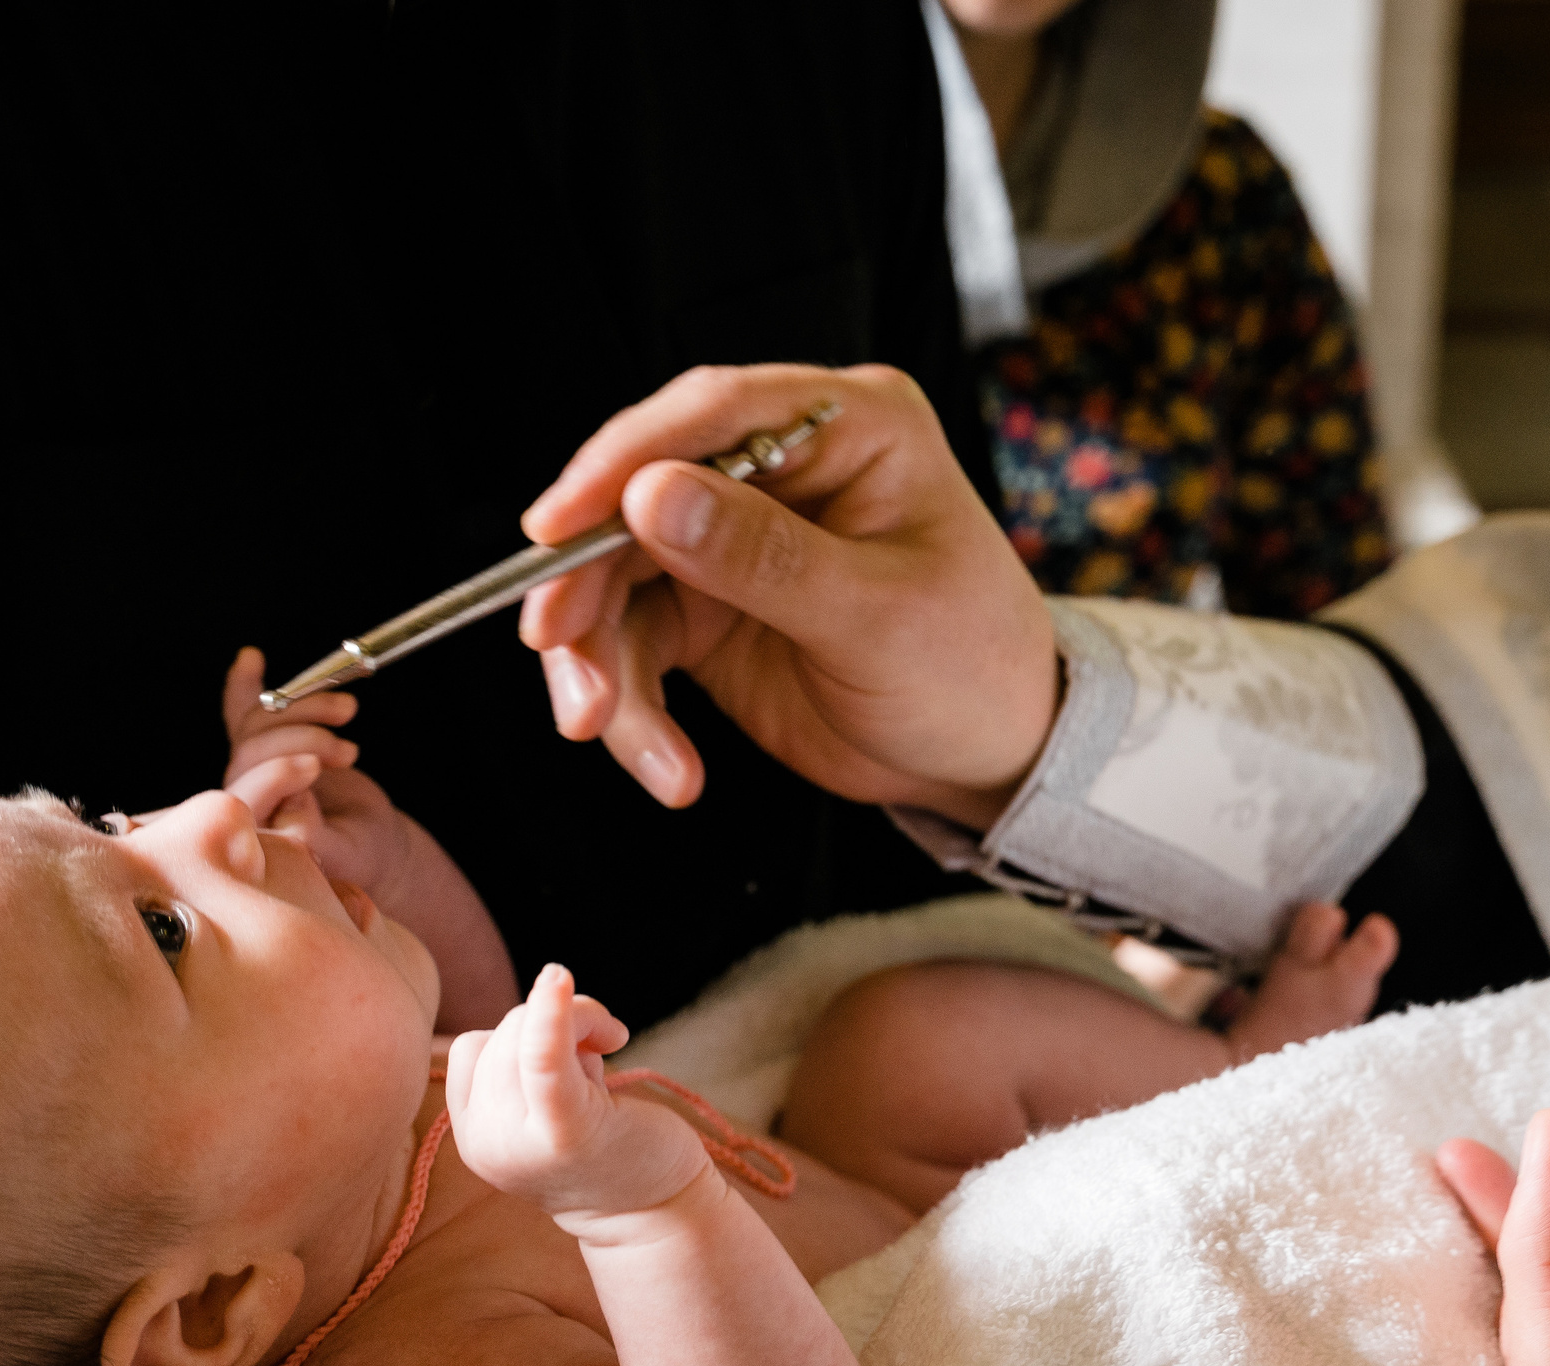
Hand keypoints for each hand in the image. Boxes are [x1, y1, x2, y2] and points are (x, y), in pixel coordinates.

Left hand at [220, 647, 519, 1030]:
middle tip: (350, 753)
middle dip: (302, 739)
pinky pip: (246, 711)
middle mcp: (244, 797)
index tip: (316, 770)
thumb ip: (312, 838)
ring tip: (349, 711)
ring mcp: (253, 769)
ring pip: (260, 720)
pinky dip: (246, 682)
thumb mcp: (343, 855)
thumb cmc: (356, 859)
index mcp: (252, 833)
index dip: (276, 773)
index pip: (249, 792)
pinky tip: (252, 659)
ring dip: (305, 706)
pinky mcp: (268, 747)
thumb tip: (292, 813)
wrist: (369, 847)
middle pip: (251, 750)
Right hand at [444, 965, 704, 1226]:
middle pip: (503, 1033)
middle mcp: (484, 1145)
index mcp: (473, 1137)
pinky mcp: (566, 1132)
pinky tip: (559, 981)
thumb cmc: (609, 1145)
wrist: (657, 1212)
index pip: (474, 1048)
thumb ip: (529, 1057)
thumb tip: (552, 984)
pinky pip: (543, 1059)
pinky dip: (551, 1016)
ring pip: (528, 1030)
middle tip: (602, 1059)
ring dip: (581, 1021)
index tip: (569, 1063)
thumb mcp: (551, 1101)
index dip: (520, 1038)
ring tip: (607, 1069)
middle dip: (557, 1024)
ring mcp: (521, 1143)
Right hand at [517, 363, 1056, 825]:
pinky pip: (635, 645)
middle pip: (638, 499)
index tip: (557, 526)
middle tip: (559, 652)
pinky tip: (668, 767)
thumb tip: (650, 496)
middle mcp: (780, 470)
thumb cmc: (973, 667)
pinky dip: (633, 708)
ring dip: (599, 661)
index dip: (622, 463)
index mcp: (849, 426)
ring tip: (610, 732)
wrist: (992, 755)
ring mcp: (736, 540)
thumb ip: (763, 557)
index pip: (712, 414)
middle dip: (586, 585)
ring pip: (618, 579)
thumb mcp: (877, 616)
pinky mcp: (709, 609)